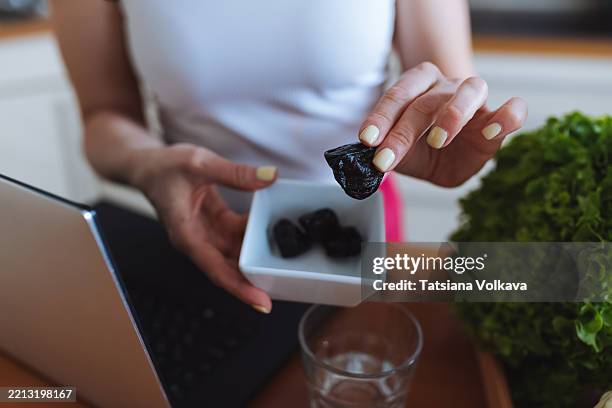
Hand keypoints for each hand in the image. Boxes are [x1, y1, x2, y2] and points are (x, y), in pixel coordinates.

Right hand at [130, 143, 276, 312]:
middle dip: (253, 278)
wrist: (147, 166)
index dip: (239, 287)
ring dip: (255, 254)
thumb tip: (268, 177)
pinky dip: (251, 232)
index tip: (260, 302)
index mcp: (186, 234)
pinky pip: (236, 235)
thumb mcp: (200, 163)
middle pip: (228, 268)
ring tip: (281, 259)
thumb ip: (236, 173)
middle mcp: (196, 240)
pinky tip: (267, 225)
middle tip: (281, 285)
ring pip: (235, 253)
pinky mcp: (213, 225)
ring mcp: (205, 234)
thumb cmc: (163, 168)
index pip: (215, 269)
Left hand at [358, 62, 527, 186]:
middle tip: (386, 159)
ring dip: (452, 114)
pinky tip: (491, 132)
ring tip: (438, 141)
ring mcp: (474, 99)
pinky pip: (514, 108)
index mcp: (416, 85)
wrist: (447, 156)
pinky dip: (507, 116)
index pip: (397, 95)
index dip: (381, 117)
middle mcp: (445, 86)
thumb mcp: (400, 153)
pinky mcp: (497, 119)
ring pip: (470, 90)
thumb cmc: (420, 148)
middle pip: (426, 100)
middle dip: (403, 132)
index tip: (367, 139)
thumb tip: (370, 164)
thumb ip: (388, 153)